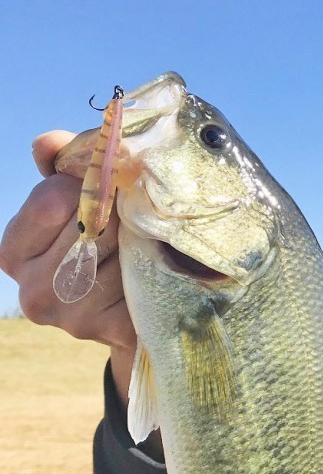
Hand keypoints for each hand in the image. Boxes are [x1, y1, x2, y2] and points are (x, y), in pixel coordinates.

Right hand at [0, 130, 136, 404]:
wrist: (134, 310)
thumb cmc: (101, 242)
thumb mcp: (75, 199)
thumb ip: (62, 166)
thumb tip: (47, 143)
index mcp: (12, 253)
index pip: (53, 199)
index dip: (90, 186)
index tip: (109, 187)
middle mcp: (33, 291)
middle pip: (91, 225)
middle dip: (120, 212)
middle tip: (135, 215)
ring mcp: (71, 317)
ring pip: (121, 251)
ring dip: (142, 238)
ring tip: (146, 241)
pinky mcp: (111, 330)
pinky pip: (143, 279)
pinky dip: (157, 265)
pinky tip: (156, 267)